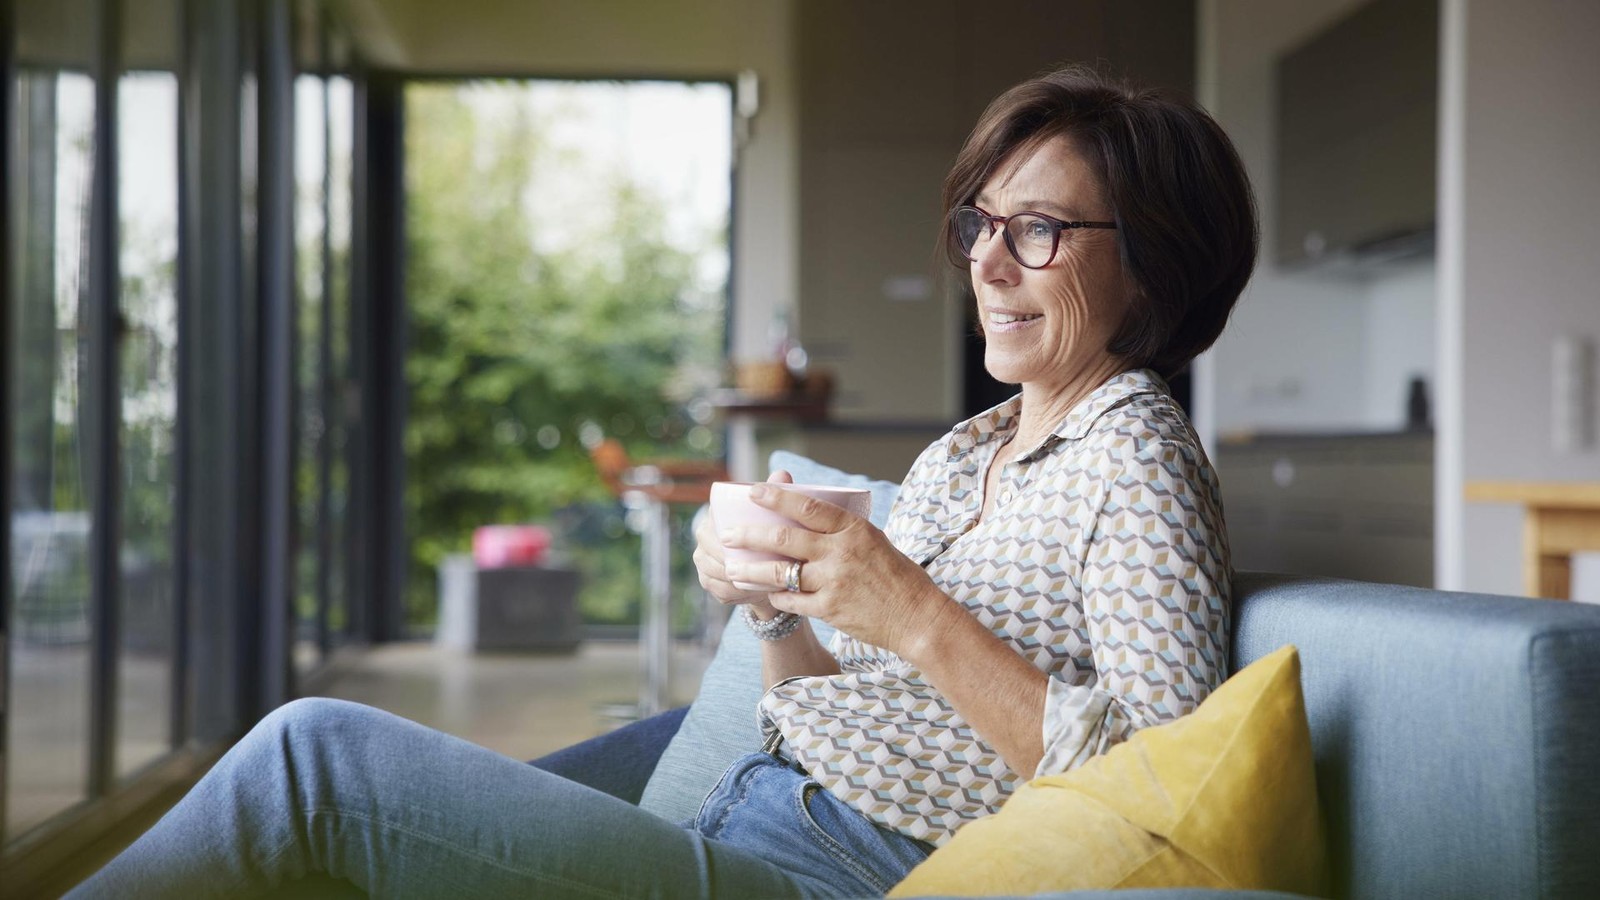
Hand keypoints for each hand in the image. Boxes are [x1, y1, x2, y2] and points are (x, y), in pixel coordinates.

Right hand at [692, 470, 793, 614]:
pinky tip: (751, 592)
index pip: (716, 522)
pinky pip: (719, 589)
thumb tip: (783, 473)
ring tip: (761, 579)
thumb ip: (779, 493)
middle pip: (714, 549)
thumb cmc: (772, 537)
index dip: (733, 534)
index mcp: (716, 514)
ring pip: (717, 571)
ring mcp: (702, 560)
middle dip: (737, 559)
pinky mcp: (707, 582)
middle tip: (765, 565)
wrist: (768, 570)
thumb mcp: (777, 516)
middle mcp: (704, 535)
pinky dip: (735, 592)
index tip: (756, 543)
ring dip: (737, 577)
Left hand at [717, 481, 953, 657]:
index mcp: (854, 529)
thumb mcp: (874, 541)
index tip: (753, 491)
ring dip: (752, 569)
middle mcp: (841, 552)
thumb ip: (843, 532)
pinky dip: (776, 595)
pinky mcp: (830, 609)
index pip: (808, 507)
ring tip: (732, 566)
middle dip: (750, 535)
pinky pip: (792, 600)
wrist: (918, 617)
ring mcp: (834, 582)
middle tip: (727, 533)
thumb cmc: (900, 577)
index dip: (777, 498)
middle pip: (784, 538)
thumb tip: (808, 519)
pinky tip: (767, 593)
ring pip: (780, 572)